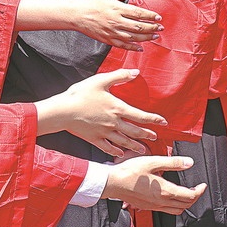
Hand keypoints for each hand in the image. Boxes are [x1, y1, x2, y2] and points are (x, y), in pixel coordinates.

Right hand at [38, 70, 166, 156]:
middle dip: (147, 134)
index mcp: (117, 108)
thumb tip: (136, 72)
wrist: (63, 110)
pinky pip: (108, 147)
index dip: (154, 119)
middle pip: (135, 131)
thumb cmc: (81, 94)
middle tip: (155, 137)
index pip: (141, 116)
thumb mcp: (101, 80)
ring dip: (135, 145)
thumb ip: (120, 76)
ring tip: (143, 149)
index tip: (163, 122)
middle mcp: (114, 123)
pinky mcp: (94, 139)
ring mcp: (104, 132)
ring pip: (124, 141)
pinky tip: (120, 153)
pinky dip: (116, 151)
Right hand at [71, 0, 163, 49]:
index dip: (150, 16)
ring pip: (133, 37)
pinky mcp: (108, 40)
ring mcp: (112, 32)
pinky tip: (141, 48)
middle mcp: (116, 21)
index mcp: (117, 8)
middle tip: (161, 28)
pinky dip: (133, 48)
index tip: (158, 17)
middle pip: (138, 26)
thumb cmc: (94, 2)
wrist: (78, 15)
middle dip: (152, 27)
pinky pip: (123, 46)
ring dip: (146, 38)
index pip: (138, 13)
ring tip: (155, 36)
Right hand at [103, 155, 205, 213]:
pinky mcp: (147, 207)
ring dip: (185, 203)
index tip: (203, 185)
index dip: (199, 191)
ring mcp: (154, 206)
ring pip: (176, 210)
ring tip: (186, 193)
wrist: (113, 183)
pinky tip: (170, 196)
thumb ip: (173, 163)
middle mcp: (161, 202)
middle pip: (185, 205)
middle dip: (194, 197)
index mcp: (165, 191)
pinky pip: (166, 210)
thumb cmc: (130, 172)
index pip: (190, 196)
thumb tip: (189, 162)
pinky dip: (174, 205)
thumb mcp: (153, 162)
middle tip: (197, 188)